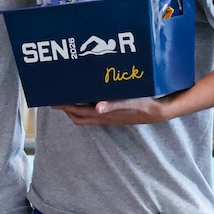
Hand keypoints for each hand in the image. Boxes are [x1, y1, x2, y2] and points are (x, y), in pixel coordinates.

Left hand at [52, 96, 176, 126]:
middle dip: (66, 108)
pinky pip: (95, 112)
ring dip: (75, 108)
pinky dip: (87, 106)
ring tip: (68, 96)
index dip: (65, 107)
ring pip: (86, 115)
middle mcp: (103, 117)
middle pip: (78, 116)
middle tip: (56, 97)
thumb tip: (97, 107)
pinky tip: (89, 97)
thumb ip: (113, 104)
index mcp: (103, 114)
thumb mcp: (130, 102)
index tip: (53, 100)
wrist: (160, 111)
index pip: (78, 112)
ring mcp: (109, 117)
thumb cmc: (144, 105)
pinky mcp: (114, 115)